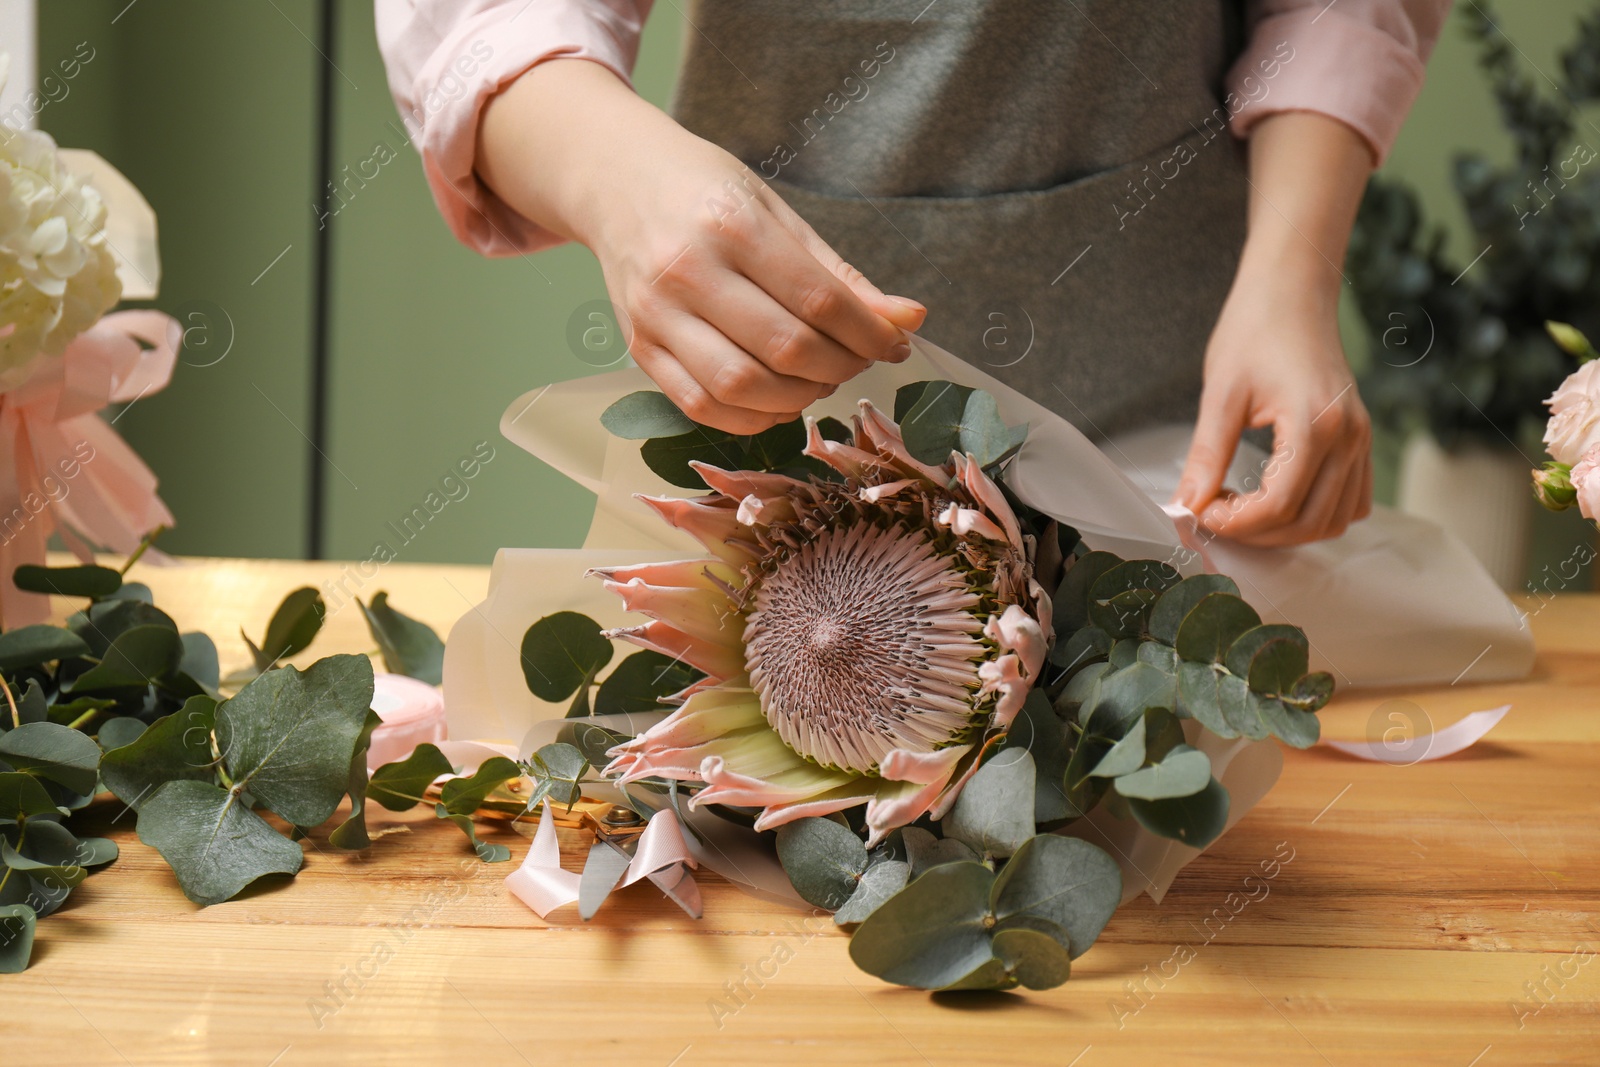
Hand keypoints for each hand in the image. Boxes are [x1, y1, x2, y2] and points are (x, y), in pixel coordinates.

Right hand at [478, 60, 923, 433]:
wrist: (616, 182)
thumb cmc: (706, 192)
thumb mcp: (778, 214)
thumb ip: (841, 274)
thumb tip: (908, 320)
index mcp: (732, 225)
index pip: (820, 300)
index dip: (870, 334)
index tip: (895, 343)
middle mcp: (687, 272)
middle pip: (785, 348)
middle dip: (840, 366)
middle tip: (857, 359)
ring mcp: (657, 315)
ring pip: (742, 388)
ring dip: (797, 398)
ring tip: (817, 378)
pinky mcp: (638, 348)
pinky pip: (701, 407)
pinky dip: (751, 418)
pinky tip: (776, 399)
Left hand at [1175, 279, 1372, 545]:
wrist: (1292, 292)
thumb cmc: (1255, 330)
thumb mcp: (1220, 394)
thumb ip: (1206, 456)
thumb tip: (1186, 505)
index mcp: (1316, 425)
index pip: (1279, 505)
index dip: (1236, 521)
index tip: (1202, 510)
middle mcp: (1349, 437)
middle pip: (1309, 522)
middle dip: (1257, 533)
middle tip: (1216, 513)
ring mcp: (1361, 439)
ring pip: (1334, 520)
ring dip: (1287, 530)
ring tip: (1243, 506)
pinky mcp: (1360, 439)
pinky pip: (1351, 499)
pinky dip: (1315, 513)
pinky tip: (1275, 498)